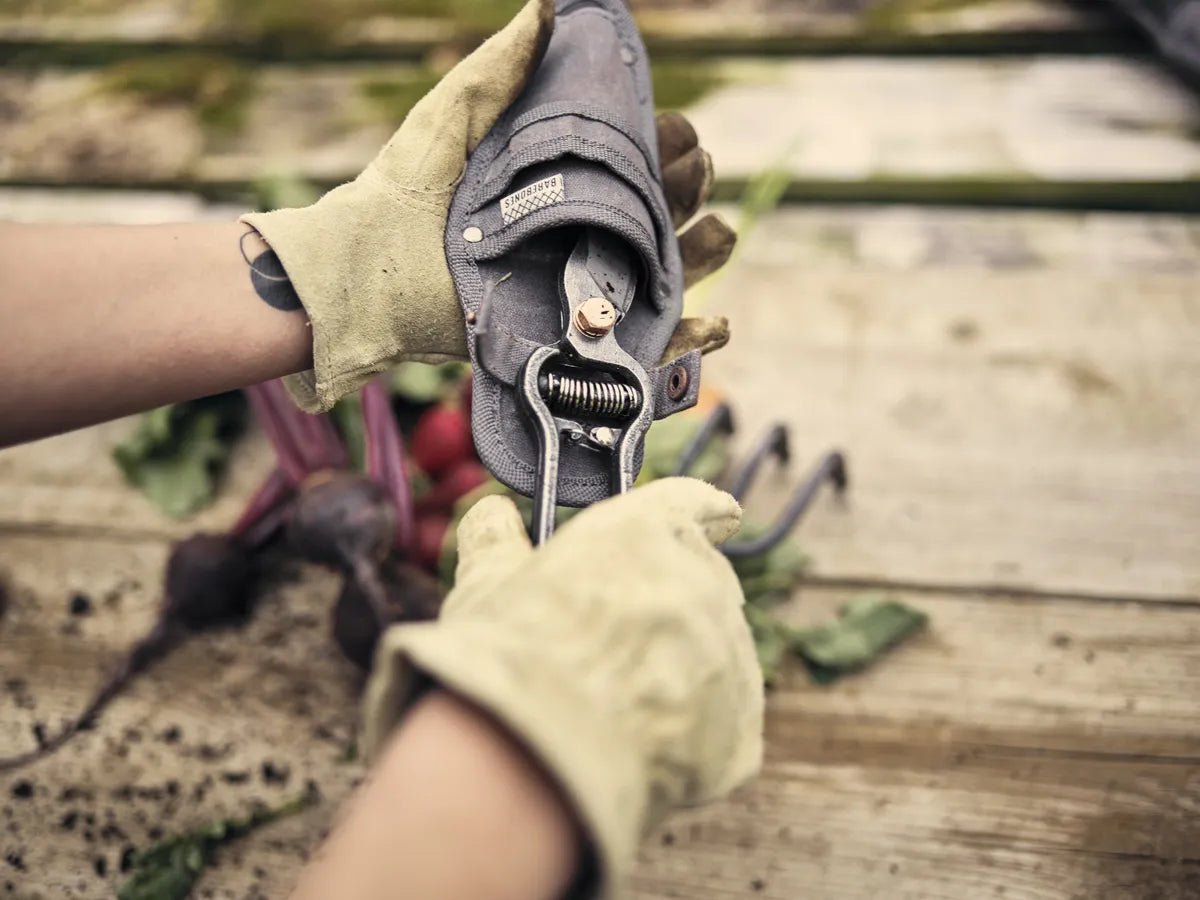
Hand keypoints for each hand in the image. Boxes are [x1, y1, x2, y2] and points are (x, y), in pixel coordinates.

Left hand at [242, 0, 734, 411]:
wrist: (368, 271)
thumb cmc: (404, 189)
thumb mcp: (454, 116)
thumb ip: (501, 66)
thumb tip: (549, 5)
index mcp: (563, 175)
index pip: (641, 153)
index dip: (667, 140)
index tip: (667, 133)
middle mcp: (583, 228)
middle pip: (668, 205)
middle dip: (691, 186)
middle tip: (687, 175)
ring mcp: (584, 285)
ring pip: (672, 269)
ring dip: (707, 250)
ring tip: (716, 232)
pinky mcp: (577, 338)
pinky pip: (648, 346)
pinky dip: (691, 341)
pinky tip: (716, 325)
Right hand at [361, 478, 763, 896]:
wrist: (533, 753)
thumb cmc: (506, 655)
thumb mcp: (488, 583)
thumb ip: (498, 540)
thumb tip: (492, 514)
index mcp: (649, 532)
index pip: (692, 502)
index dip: (703, 510)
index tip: (720, 515)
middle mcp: (704, 584)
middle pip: (705, 585)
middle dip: (673, 609)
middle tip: (621, 645)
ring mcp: (731, 659)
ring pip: (716, 660)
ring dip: (682, 676)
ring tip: (614, 712)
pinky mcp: (740, 733)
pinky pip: (722, 730)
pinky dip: (691, 739)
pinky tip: (638, 753)